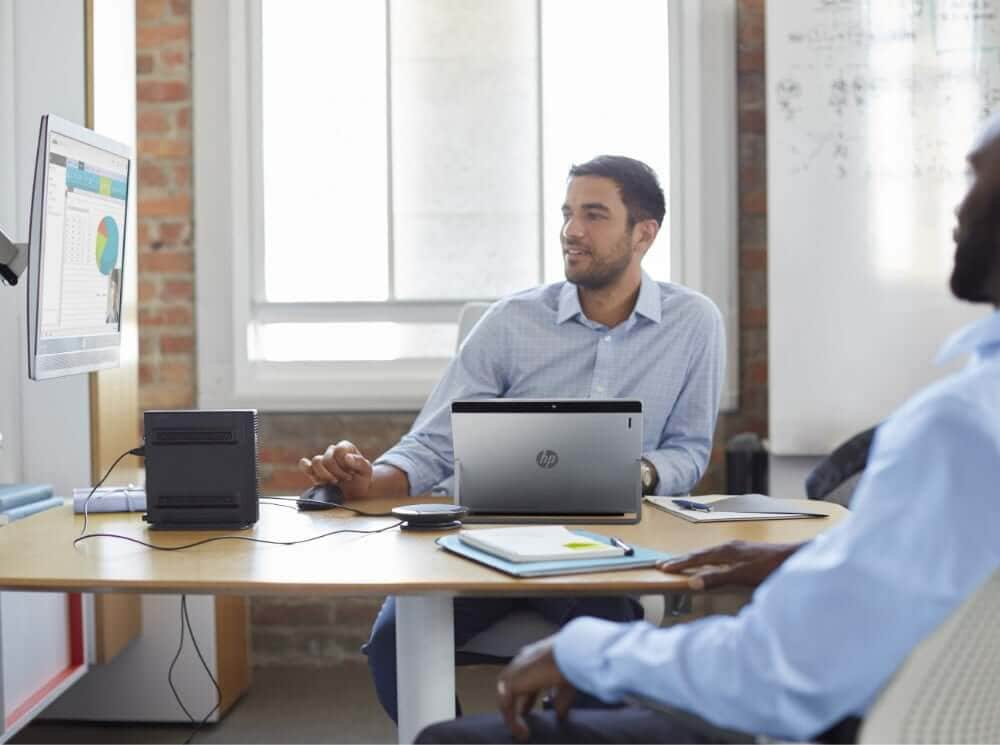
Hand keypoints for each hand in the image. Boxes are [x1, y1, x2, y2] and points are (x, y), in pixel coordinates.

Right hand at [298, 440, 373, 499]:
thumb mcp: (367, 471)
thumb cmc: (362, 478)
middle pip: (327, 459)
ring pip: (316, 462)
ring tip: (334, 482)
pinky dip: (307, 469)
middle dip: (336, 473)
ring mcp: (323, 461)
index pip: (338, 450)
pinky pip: (304, 465)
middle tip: (345, 480)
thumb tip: (347, 457)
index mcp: (345, 447)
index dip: (344, 464)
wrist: (356, 492)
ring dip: (325, 476)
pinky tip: (317, 478)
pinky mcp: (314, 472)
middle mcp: (332, 451)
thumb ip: (360, 463)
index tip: (351, 474)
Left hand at [496, 637, 575, 741]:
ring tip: (521, 733)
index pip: (526, 679)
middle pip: (513, 688)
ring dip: (513, 716)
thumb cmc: (571, 664)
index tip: (528, 711)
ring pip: (507, 697)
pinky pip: (506, 706)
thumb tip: (560, 715)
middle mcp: (522, 662)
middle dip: (516, 706)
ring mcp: (514, 671)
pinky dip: (513, 721)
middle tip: (520, 723)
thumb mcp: (566, 687)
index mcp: (535, 658)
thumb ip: (561, 700)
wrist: (568, 655)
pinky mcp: (510, 683)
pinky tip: (522, 732)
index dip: (527, 697)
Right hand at [656, 539, 805, 589]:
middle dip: (683, 559)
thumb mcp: (742, 575)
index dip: (680, 564)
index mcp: (726, 550)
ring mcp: (739, 549)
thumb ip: (718, 578)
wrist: (796, 558)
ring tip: (682, 563)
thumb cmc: (772, 566)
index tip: (664, 568)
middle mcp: (730, 546)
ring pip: (710, 553)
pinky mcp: (747, 553)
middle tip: (665, 564)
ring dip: (695, 559)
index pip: (697, 558)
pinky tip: (712, 564)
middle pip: (701, 553)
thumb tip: (694, 581)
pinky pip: (719, 555)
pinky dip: (708, 560)